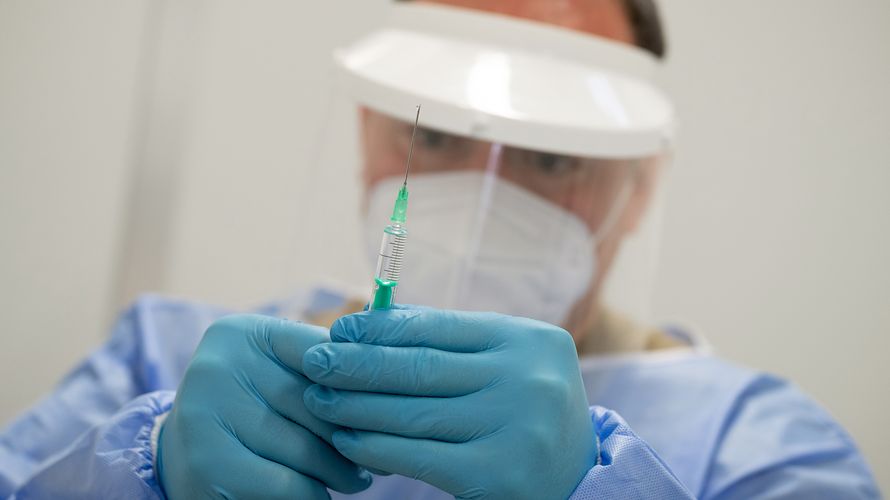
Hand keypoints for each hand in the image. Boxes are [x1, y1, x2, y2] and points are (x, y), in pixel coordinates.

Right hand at [158, 315, 371, 499]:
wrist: (179, 454)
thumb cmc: (246, 407)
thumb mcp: (273, 372)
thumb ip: (321, 366)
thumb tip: (391, 378)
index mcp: (242, 333)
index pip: (321, 351)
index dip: (362, 382)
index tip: (392, 404)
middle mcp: (218, 365)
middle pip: (316, 402)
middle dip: (354, 432)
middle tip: (380, 452)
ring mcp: (207, 413)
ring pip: (305, 447)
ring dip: (340, 469)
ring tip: (357, 478)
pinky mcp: (209, 463)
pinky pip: (286, 483)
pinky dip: (313, 493)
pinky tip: (323, 495)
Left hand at [302, 306, 596, 499]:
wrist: (576, 482)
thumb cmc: (526, 412)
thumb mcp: (506, 366)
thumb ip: (451, 343)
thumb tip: (376, 320)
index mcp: (529, 339)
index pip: (439, 326)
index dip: (381, 328)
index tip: (340, 329)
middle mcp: (528, 379)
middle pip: (421, 366)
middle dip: (358, 363)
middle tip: (315, 362)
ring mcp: (516, 427)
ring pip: (413, 411)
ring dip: (356, 405)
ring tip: (320, 400)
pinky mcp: (497, 475)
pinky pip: (418, 454)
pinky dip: (375, 446)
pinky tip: (348, 438)